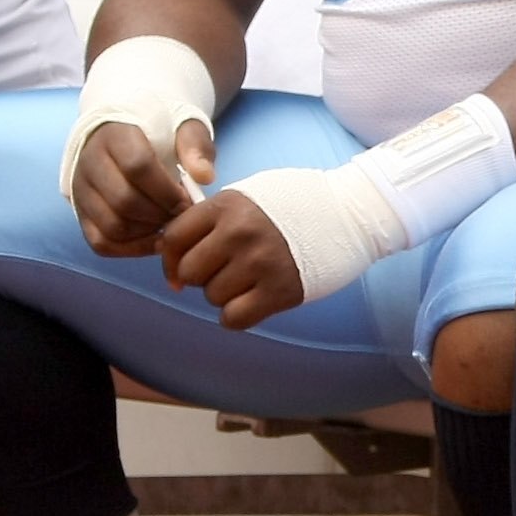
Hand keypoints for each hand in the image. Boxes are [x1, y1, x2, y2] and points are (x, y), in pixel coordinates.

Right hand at [69, 116, 215, 254]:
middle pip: (124, 201)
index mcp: (114, 135)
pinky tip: (154, 239)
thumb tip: (205, 177)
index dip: (167, 191)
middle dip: (160, 215)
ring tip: (167, 223)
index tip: (187, 200)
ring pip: (112, 226)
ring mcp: (80, 190)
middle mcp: (89, 162)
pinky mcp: (80, 213)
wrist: (123, 136)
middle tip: (179, 215)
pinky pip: (101, 242)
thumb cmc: (158, 133)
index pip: (137, 166)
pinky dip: (131, 248)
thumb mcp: (182, 127)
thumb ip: (196, 146)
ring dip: (147, 233)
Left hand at [155, 189, 305, 329]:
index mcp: (227, 205)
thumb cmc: (294, 205)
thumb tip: (167, 247)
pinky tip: (253, 302)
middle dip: (201, 277)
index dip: (171, 259)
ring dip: (225, 295)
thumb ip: (211, 217)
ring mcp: (260, 263)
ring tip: (249, 281)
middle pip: (190, 272)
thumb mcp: (248, 197)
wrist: (348, 213)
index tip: (178, 270)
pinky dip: (238, 316)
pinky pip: (234, 319)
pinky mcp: (280, 291)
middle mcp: (239, 233)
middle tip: (223, 272)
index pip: (175, 238)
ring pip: (213, 297)